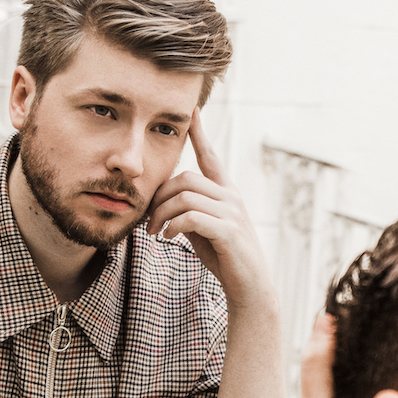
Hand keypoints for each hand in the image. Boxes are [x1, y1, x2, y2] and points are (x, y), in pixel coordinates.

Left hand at [147, 110, 272, 308]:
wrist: (250, 287)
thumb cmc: (225, 257)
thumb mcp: (204, 229)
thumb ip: (190, 209)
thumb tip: (166, 201)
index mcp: (226, 192)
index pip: (210, 156)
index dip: (200, 133)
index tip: (192, 110)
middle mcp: (232, 197)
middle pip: (186, 178)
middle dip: (160, 196)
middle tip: (148, 220)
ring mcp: (232, 213)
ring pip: (185, 196)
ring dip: (162, 214)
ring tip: (155, 231)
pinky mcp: (229, 231)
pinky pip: (191, 217)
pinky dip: (173, 226)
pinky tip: (168, 237)